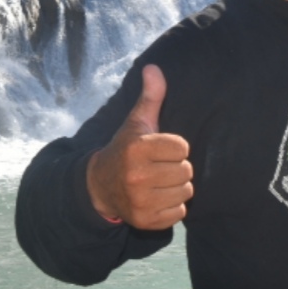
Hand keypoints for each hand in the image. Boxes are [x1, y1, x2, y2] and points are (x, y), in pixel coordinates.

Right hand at [85, 64, 192, 229]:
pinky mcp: (145, 221)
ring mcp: (140, 201)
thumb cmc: (126, 149)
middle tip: (160, 167)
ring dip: (177, 187)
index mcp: (137, 149)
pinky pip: (179, 212)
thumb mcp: (136, 122)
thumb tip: (153, 68)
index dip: (175, 148)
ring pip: (185, 192)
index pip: (183, 148)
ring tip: (160, 182)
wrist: (100, 186)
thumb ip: (151, 96)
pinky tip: (158, 197)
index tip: (161, 149)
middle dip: (177, 168)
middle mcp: (137, 176)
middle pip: (186, 171)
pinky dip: (173, 206)